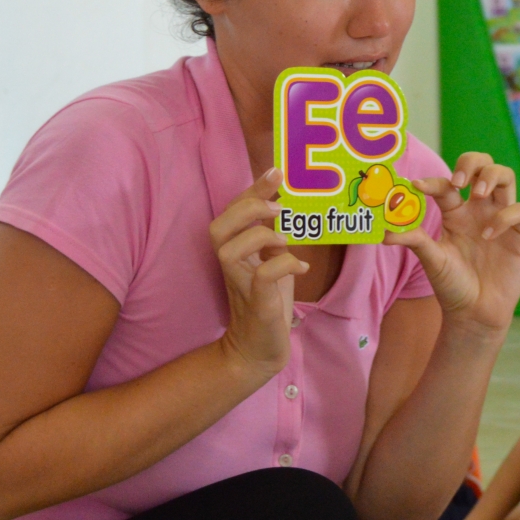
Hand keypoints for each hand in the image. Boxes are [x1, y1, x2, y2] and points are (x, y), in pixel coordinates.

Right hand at [209, 168, 307, 380]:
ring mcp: (239, 284)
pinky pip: (261, 277)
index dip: (252, 188)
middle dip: (248, 207)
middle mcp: (229, 264)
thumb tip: (290, 207)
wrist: (260, 348)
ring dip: (261, 236)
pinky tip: (301, 267)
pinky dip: (283, 265)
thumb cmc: (268, 300)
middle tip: (280, 208)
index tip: (277, 172)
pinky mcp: (255, 304)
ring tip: (286, 239)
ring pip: (230, 248)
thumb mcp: (273, 260)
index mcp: (235, 248)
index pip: (233, 211)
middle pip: (219, 225)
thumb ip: (274, 235)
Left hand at [385, 153, 519, 335]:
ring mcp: (501, 218)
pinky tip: (489, 235)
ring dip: (491, 176)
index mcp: (456, 212)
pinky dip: (504, 216)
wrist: (474, 313)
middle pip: (483, 165)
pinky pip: (519, 210)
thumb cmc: (452, 286)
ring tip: (477, 193)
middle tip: (459, 180)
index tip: (416, 186)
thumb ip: (414, 241)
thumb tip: (386, 232)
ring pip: (505, 177)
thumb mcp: (431, 260)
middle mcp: (479, 210)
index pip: (446, 185)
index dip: (433, 181)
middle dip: (472, 162)